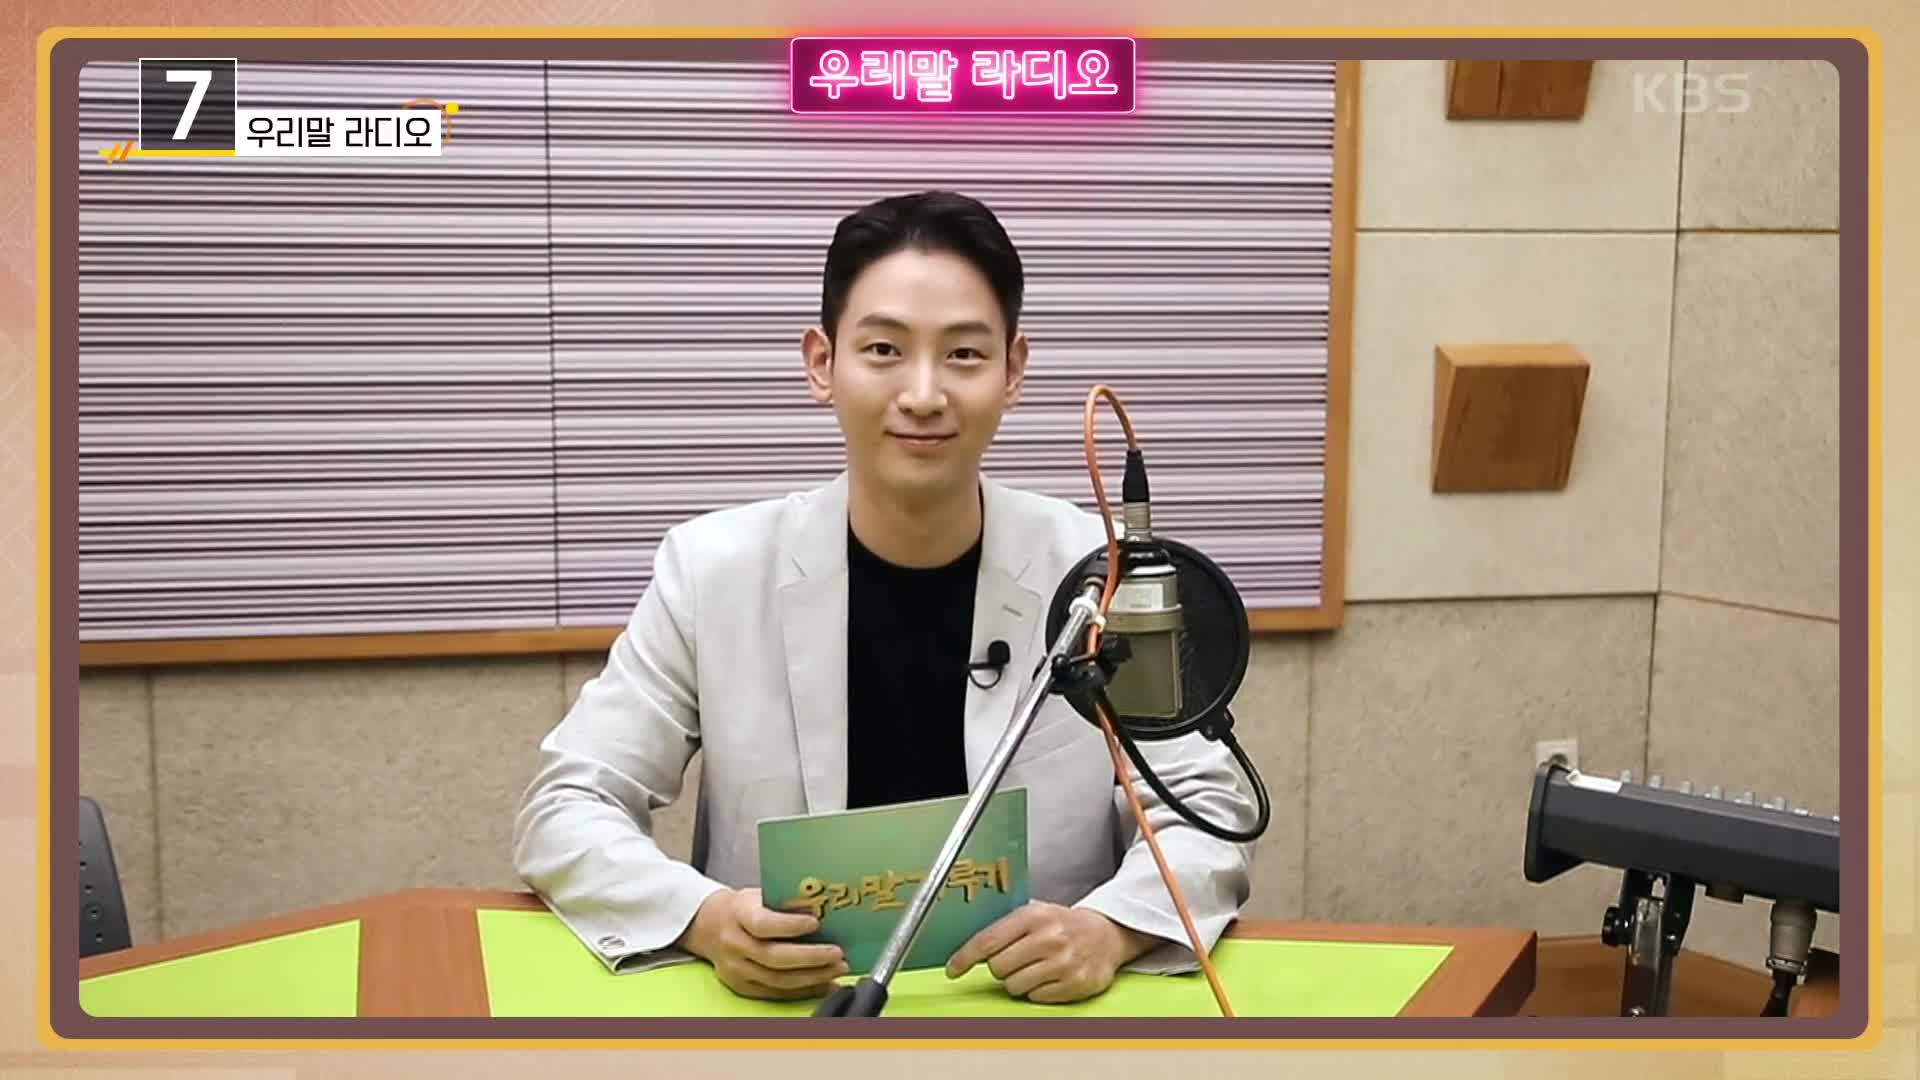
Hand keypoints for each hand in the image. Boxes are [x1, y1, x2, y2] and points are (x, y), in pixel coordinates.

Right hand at [676, 887, 847, 1000]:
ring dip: (812, 977)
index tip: (816, 922)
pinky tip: (825, 984)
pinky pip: (776, 993)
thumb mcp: (759, 895)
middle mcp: (733, 944)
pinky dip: (803, 991)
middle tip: (837, 953)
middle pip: (773, 957)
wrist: (709, 925)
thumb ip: (786, 902)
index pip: (762, 923)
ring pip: (777, 980)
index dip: (790, 925)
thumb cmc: (744, 907)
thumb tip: (826, 908)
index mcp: (738, 914)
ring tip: (838, 969)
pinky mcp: (742, 986)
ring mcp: (735, 969)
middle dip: (810, 957)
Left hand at [943, 901, 1157, 1003]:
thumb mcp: (1035, 913)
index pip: (988, 941)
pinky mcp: (1074, 984)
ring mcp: (1063, 962)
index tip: (953, 970)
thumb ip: (1004, 927)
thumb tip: (970, 950)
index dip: (965, 958)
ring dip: (1018, 981)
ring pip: (1014, 986)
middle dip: (1000, 968)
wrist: (1106, 934)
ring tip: (1034, 968)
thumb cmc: (1063, 924)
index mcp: (1034, 916)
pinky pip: (1036, 997)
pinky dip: (1037, 991)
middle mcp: (1048, 938)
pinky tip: (1049, 977)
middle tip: (1015, 960)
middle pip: (997, 968)